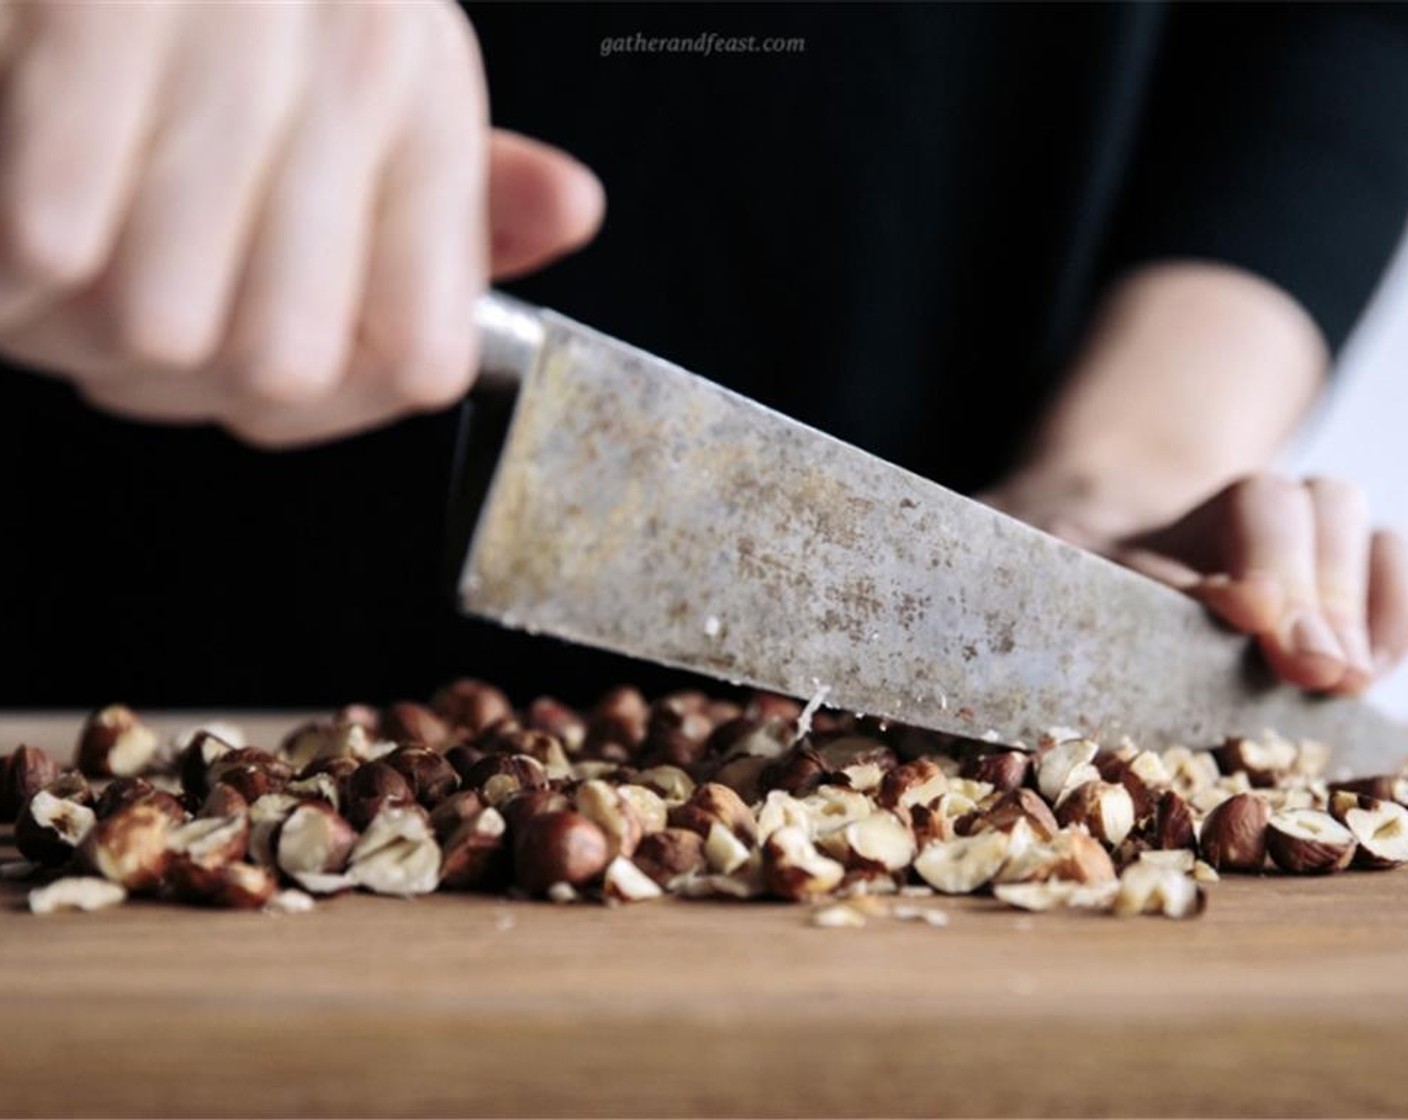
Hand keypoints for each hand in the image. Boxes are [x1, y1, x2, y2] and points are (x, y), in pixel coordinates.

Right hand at [0, 2, 603, 446]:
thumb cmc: (201, 10)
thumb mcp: (355, 81)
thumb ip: (453, 187)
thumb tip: (570, 210)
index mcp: (422, 95)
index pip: (426, 360)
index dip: (329, 403)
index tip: (263, 367)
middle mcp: (357, 56)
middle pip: (283, 369)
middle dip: (180, 375)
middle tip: (130, 305)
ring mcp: (232, 25)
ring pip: (162, 330)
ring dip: (76, 329)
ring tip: (58, 254)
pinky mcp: (99, 4)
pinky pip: (51, 248)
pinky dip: (10, 281)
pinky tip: (16, 237)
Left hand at [986, 473, 1407, 695]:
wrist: (1067, 530)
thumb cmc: (1020, 578)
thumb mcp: (986, 586)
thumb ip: (975, 614)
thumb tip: (906, 688)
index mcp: (1114, 516)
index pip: (1167, 521)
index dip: (1232, 559)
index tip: (1247, 613)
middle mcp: (1200, 516)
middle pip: (1278, 498)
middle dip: (1302, 580)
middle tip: (1310, 666)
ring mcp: (1267, 536)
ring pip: (1336, 506)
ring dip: (1353, 587)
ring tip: (1339, 675)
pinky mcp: (1319, 576)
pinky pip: (1386, 554)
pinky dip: (1396, 597)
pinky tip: (1372, 663)